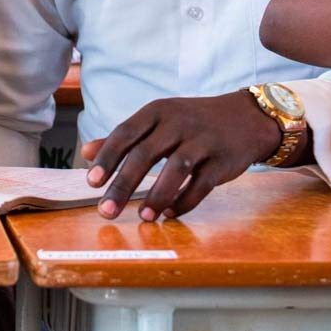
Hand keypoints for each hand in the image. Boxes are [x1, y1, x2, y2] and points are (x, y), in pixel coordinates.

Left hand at [81, 91, 281, 220]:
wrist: (245, 118)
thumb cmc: (192, 122)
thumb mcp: (158, 121)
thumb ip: (124, 138)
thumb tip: (85, 153)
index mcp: (157, 111)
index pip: (126, 133)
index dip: (108, 157)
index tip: (91, 182)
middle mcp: (178, 122)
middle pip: (145, 153)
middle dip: (123, 184)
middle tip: (105, 211)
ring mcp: (202, 140)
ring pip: (176, 168)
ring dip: (156, 195)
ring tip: (142, 219)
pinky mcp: (222, 160)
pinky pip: (201, 184)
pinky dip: (184, 201)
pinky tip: (169, 214)